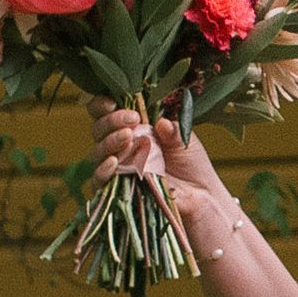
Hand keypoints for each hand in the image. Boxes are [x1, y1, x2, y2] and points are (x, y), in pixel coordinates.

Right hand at [89, 102, 239, 242]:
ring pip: (97, 152)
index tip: (114, 101)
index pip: (107, 112)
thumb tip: (161, 122)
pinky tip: (114, 162)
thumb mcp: (185, 140)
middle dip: (111, 121)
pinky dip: (103, 170)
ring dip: (109, 142)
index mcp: (133, 127)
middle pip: (98, 129)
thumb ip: (172, 129)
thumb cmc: (191, 164)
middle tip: (132, 119)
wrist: (200, 196)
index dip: (103, 104)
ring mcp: (116, 168)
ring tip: (128, 138)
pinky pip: (98, 180)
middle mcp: (120, 146)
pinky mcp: (115, 191)